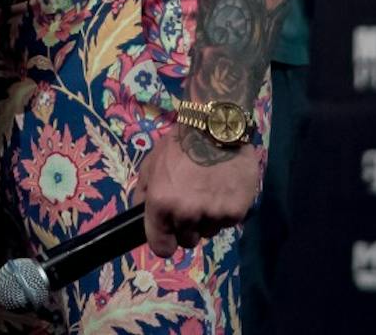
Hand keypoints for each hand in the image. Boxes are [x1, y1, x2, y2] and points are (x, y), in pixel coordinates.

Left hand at [133, 126, 259, 257]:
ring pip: (208, 232)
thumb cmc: (180, 144)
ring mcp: (212, 214)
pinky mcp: (235, 213)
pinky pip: (227, 223)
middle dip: (188, 227)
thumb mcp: (152, 163)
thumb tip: (140, 215)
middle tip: (192, 202)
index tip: (170, 235)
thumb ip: (144, 193)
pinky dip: (225, 211)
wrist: (216, 127)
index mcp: (161, 203)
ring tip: (209, 191)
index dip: (165, 242)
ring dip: (207, 219)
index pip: (161, 247)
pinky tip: (224, 189)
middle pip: (187, 241)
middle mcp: (186, 213)